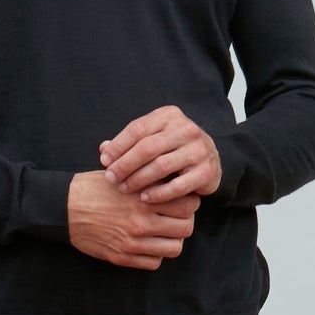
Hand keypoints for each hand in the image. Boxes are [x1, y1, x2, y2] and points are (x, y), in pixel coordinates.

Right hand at [66, 169, 196, 270]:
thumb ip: (148, 176)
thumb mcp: (122, 174)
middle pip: (186, 228)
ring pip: (174, 248)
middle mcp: (141, 221)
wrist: (64, 208)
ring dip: (172, 240)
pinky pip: (154, 263)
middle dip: (184, 222)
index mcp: (143, 197)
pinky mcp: (122, 257)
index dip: (190, 202)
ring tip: (164, 233)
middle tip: (176, 218)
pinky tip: (149, 244)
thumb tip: (173, 174)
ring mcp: (132, 242)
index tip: (184, 201)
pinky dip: (156, 255)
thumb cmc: (94, 187)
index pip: (188, 204)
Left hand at [98, 105, 222, 203]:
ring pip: (161, 166)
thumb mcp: (152, 138)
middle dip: (125, 164)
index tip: (104, 161)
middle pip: (147, 147)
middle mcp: (186, 129)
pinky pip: (178, 186)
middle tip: (110, 178)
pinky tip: (144, 198)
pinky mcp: (206, 172)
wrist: (210, 158)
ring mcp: (198, 150)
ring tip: (123, 188)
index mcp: (169, 116)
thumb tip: (103, 150)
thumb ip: (129, 142)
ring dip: (138, 179)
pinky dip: (159, 193)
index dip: (118, 145)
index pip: (138, 129)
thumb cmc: (172, 148)